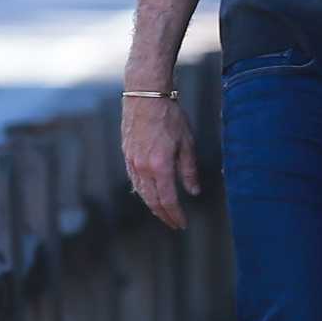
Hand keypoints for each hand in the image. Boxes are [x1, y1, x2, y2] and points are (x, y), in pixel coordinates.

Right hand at [121, 98, 200, 229]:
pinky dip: (143, 191)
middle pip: (152, 200)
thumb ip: (189, 170)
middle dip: (164, 215)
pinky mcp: (127, 155)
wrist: (145, 96)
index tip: (183, 223)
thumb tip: (193, 191)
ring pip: (142, 192)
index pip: (168, 199)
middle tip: (174, 223)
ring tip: (163, 212)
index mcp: (160, 166)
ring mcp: (132, 161)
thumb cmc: (169, 116)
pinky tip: (150, 194)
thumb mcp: (187, 143)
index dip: (175, 215)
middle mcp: (143, 167)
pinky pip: (134, 180)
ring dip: (153, 205)